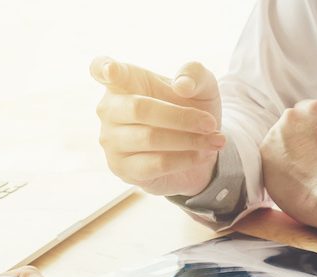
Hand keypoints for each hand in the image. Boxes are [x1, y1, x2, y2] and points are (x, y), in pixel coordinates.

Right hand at [91, 56, 224, 195]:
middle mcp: (109, 110)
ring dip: (189, 140)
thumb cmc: (190, 108)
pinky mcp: (123, 168)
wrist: (198, 149)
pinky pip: (156, 163)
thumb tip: (182, 85)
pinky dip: (185, 159)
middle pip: (140, 109)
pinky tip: (202, 154)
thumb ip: (195, 74)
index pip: (101, 69)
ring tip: (215, 140)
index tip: (110, 70)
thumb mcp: (202, 86)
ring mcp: (111, 141)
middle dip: (182, 117)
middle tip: (211, 123)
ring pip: (150, 138)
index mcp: (123, 82)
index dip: (103, 68)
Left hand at [260, 100, 316, 228]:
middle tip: (305, 161)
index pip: (305, 114)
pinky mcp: (264, 151)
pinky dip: (275, 170)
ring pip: (276, 142)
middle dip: (294, 141)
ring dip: (283, 155)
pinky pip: (268, 159)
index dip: (309, 133)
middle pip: (289, 126)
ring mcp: (276, 132)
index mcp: (316, 109)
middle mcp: (292, 115)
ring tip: (298, 175)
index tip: (314, 147)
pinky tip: (289, 181)